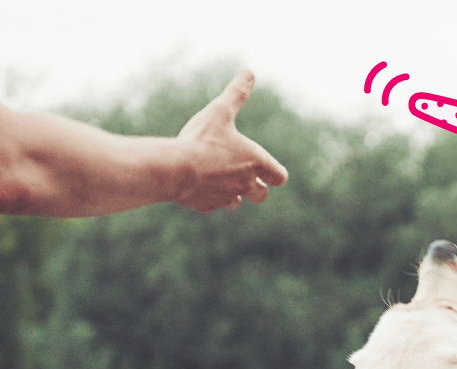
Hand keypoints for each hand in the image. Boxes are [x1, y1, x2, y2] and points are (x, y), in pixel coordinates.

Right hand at [174, 70, 287, 212]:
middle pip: (261, 195)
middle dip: (256, 187)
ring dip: (232, 194)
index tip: (266, 168)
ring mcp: (225, 197)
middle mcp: (245, 184)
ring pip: (236, 202)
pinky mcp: (206, 206)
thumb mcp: (220, 111)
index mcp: (255, 162)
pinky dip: (208, 198)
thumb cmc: (202, 139)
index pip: (279, 176)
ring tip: (218, 179)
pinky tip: (197, 186)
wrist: (177, 168)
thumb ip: (236, 94)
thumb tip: (249, 73)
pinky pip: (212, 205)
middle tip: (241, 174)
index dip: (274, 172)